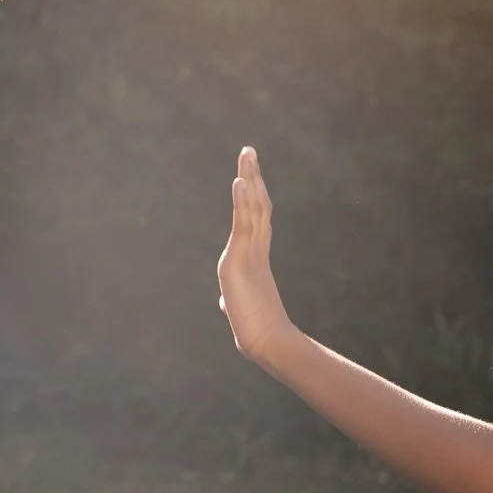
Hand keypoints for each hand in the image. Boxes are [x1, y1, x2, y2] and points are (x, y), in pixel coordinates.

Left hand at [218, 147, 298, 361]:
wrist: (267, 341)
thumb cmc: (256, 330)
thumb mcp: (237, 308)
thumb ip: (232, 299)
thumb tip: (225, 305)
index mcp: (255, 256)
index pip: (256, 218)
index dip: (254, 194)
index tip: (250, 174)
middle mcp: (256, 249)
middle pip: (258, 203)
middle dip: (253, 176)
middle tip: (249, 151)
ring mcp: (250, 251)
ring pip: (253, 207)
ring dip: (249, 178)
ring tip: (247, 153)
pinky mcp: (241, 258)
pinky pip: (243, 223)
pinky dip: (242, 200)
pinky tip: (240, 180)